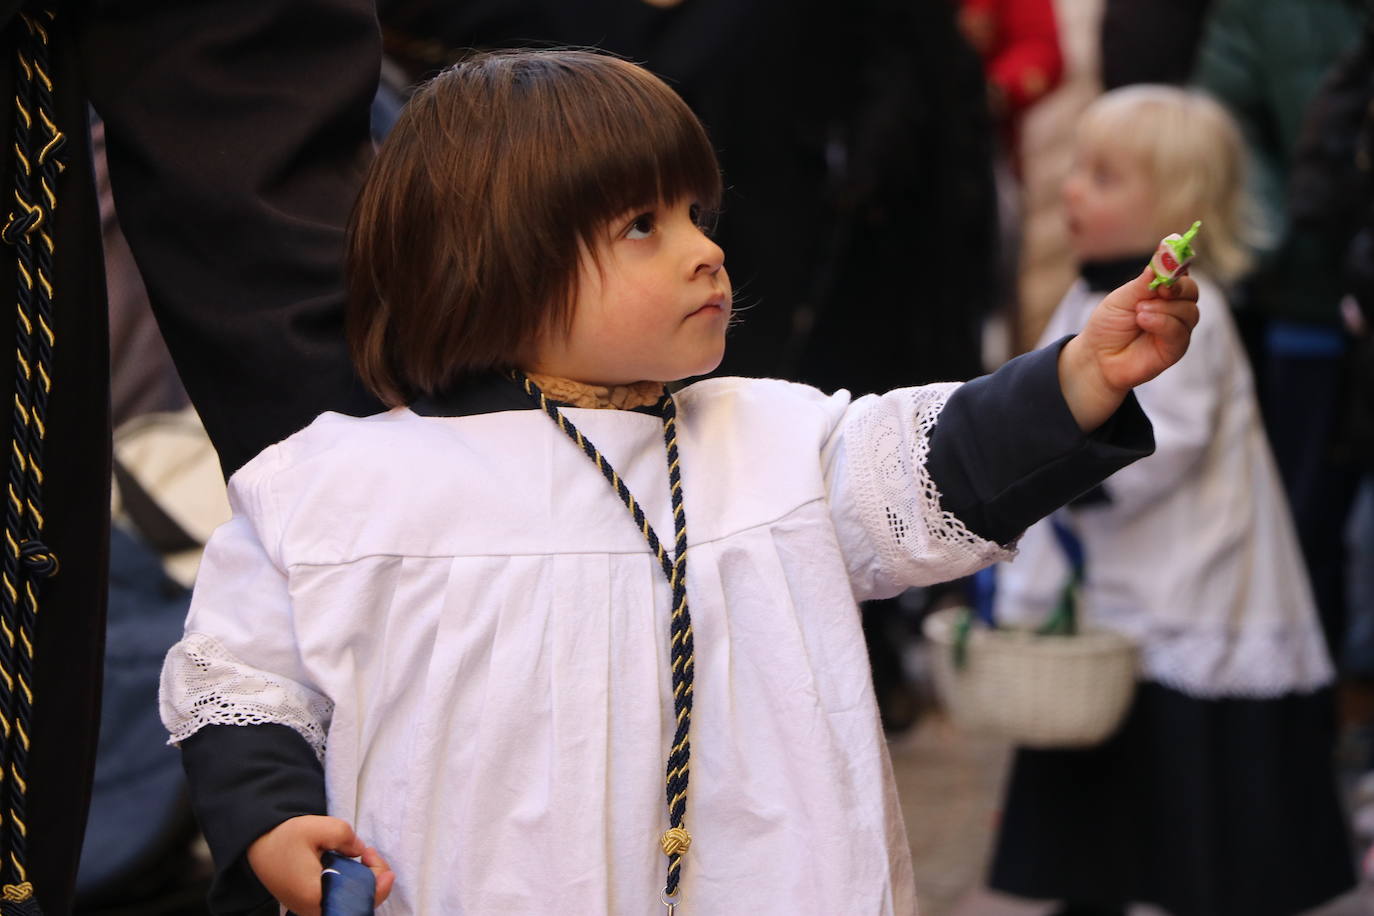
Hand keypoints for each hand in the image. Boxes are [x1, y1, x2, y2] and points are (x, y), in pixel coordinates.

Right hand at [246, 815, 395, 915]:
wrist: (259, 846)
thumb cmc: (284, 838)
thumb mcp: (316, 827)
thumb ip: (345, 836)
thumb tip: (360, 851)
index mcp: (315, 897)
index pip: (359, 899)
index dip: (376, 878)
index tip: (371, 854)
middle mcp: (313, 910)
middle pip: (357, 904)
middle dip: (372, 878)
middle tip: (367, 853)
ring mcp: (310, 910)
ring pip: (349, 904)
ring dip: (361, 881)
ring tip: (361, 857)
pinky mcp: (309, 905)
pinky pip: (339, 900)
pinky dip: (350, 885)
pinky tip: (351, 866)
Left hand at [1058, 266, 1199, 430]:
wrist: (1097, 357)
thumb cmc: (1108, 326)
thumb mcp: (1122, 298)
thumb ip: (1144, 282)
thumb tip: (1161, 259)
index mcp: (1161, 292)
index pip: (1181, 274)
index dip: (1178, 268)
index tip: (1167, 266)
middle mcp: (1174, 309)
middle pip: (1192, 291)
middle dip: (1177, 287)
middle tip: (1158, 289)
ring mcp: (1176, 329)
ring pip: (1189, 311)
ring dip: (1163, 308)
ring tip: (1139, 312)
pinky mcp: (1175, 349)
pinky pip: (1180, 332)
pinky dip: (1163, 323)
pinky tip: (1144, 321)